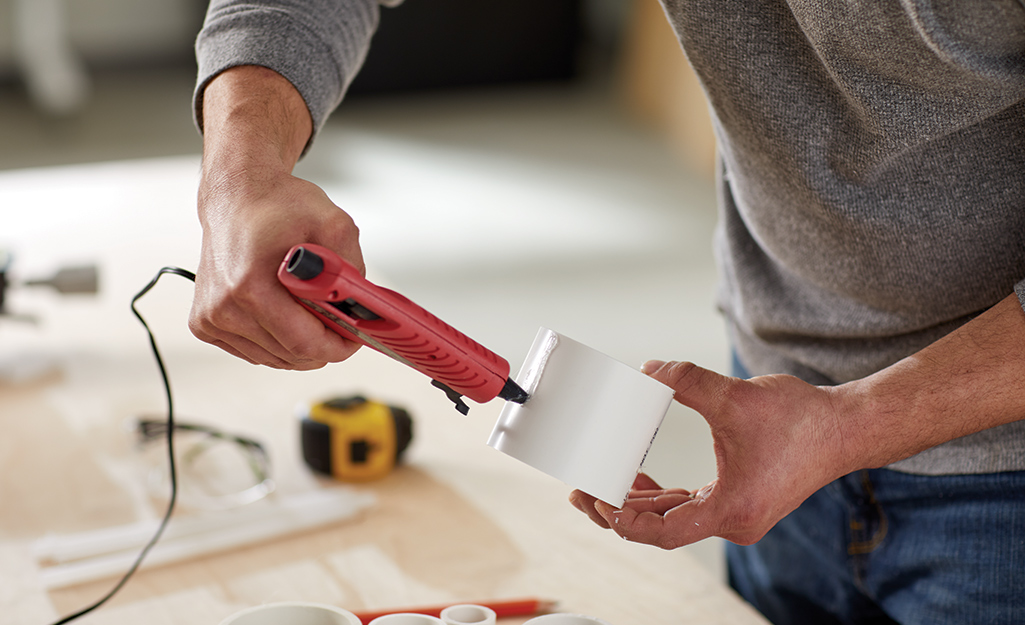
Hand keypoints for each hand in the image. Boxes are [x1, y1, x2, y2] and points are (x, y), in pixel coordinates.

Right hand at [189, 170, 364, 368]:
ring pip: (274, 358)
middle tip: (339, 324)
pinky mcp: (206, 324)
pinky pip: (256, 352)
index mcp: (249, 284)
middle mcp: (224, 306)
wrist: (237, 196)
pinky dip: (277, 341)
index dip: (336, 347)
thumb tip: (363, 304)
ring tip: (310, 312)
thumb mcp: (332, 223)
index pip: (303, 342)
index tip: (353, 340)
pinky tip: (285, 314)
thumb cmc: (277, 206)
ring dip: (299, 344)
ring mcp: (212, 318)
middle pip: (291, 355)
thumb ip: (351, 265)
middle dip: (323, 345)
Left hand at [569, 360, 852, 548]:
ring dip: (635, 503)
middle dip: (617, 510)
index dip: (627, 521)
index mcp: (732, 509)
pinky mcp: (736, 499)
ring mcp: (734, 512)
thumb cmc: (802, 421)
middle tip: (580, 491)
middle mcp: (732, 520)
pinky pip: (686, 504)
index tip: (600, 502)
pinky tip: (637, 475)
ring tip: (598, 484)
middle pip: (660, 527)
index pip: (665, 532)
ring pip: (671, 517)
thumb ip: (686, 381)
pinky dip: (660, 495)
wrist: (845, 428)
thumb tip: (648, 370)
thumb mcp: (736, 397)